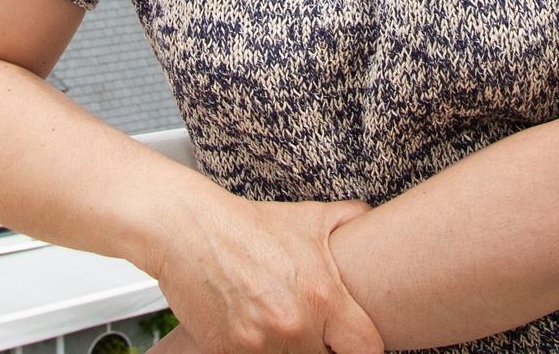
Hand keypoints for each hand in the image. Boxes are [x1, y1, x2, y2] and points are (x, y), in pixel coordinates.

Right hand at [142, 194, 384, 353]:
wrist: (186, 228)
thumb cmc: (246, 224)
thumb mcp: (307, 217)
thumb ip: (349, 218)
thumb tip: (371, 218)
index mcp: (323, 297)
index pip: (367, 348)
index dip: (358, 344)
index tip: (346, 338)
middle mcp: (295, 325)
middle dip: (315, 343)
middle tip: (299, 319)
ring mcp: (259, 343)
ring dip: (283, 347)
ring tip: (269, 318)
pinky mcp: (226, 352)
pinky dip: (249, 348)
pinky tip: (244, 324)